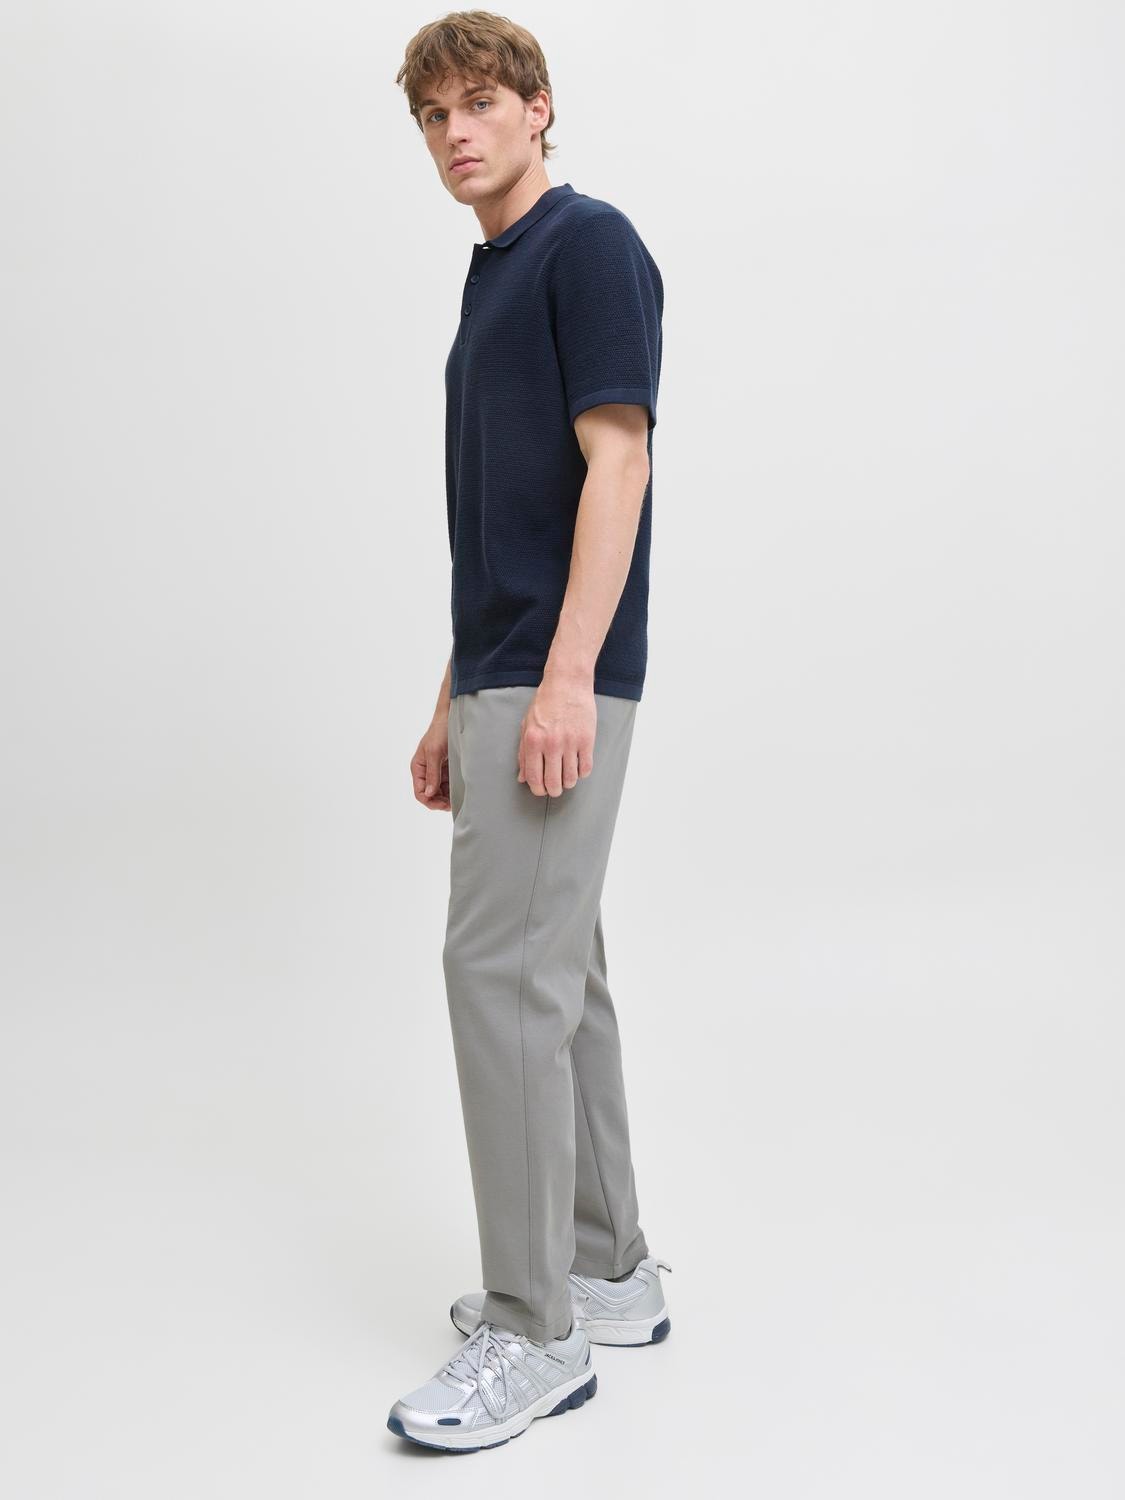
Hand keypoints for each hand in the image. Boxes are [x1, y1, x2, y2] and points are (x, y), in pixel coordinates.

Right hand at [411, 716, 450, 810]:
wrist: (453, 717)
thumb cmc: (440, 731)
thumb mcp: (435, 753)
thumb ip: (432, 774)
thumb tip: (429, 793)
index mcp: (418, 768)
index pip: (419, 792)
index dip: (431, 802)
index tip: (444, 805)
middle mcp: (426, 771)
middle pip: (430, 795)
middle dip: (440, 802)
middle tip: (454, 804)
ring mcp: (437, 770)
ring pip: (440, 792)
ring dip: (448, 797)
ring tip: (459, 798)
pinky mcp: (447, 768)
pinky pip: (448, 784)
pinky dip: (453, 789)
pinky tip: (461, 790)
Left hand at [518, 677, 595, 796]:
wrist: (567, 683)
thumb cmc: (545, 703)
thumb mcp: (527, 725)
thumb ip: (523, 753)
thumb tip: (522, 777)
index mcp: (532, 741)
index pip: (534, 778)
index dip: (538, 790)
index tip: (542, 790)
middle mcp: (550, 744)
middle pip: (553, 783)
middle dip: (554, 790)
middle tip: (555, 788)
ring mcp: (570, 742)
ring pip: (570, 779)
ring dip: (568, 782)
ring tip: (567, 777)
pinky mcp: (587, 740)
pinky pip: (586, 768)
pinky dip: (582, 773)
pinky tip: (578, 767)